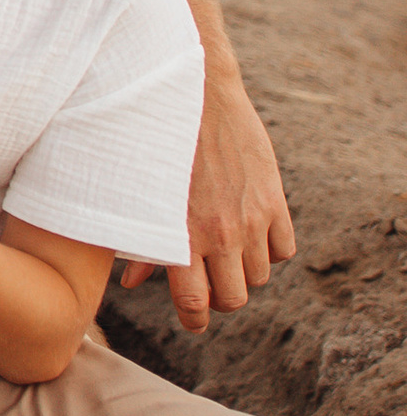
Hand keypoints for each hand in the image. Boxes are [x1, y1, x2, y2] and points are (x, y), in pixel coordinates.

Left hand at [117, 70, 295, 334]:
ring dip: (244, 271)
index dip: (193, 320)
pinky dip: (271, 248)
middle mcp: (221, 232)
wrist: (195, 94)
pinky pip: (284, 249)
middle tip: (208, 283)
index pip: (195, 304)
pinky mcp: (274, 199)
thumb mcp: (144, 194)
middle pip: (233, 299)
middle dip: (220, 298)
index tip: (192, 321)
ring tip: (225, 251)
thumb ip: (142, 243)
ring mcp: (252, 217)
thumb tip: (131, 285)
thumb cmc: (157, 144)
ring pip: (260, 276)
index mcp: (183, 235)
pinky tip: (251, 232)